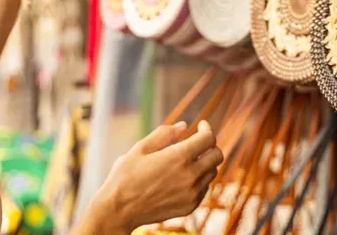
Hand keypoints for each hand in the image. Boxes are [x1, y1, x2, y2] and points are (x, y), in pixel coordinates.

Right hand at [91, 121, 223, 231]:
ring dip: (204, 163)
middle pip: (217, 155)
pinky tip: (182, 177)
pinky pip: (204, 188)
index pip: (208, 138)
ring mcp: (192, 193)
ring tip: (186, 160)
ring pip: (212, 172)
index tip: (201, 125)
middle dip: (210, 145)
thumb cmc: (126, 176)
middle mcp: (190, 176)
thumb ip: (164, 134)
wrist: (119, 210)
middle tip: (197, 142)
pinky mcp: (190, 206)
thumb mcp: (141, 148)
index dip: (206, 128)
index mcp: (179, 157)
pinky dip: (199, 179)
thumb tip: (184, 126)